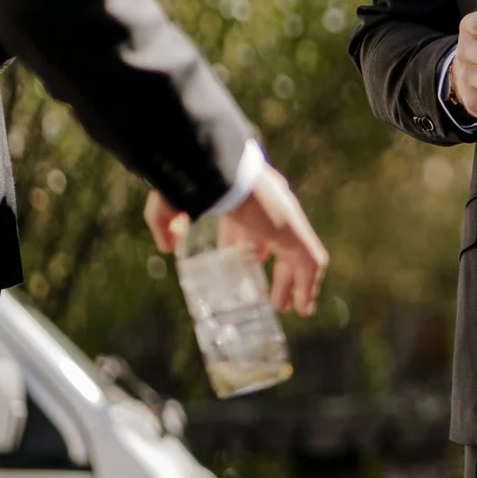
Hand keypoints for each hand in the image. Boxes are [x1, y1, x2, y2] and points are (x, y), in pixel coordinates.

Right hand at [143, 167, 329, 315]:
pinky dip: (308, 285)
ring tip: (288, 307)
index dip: (244, 247)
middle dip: (275, 269)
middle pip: (276, 243)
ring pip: (297, 255)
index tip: (240, 266)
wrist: (215, 170)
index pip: (249, 226)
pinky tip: (302, 307)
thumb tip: (167, 246)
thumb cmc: (191, 182)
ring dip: (294, 282)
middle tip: (268, 295)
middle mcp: (269, 207)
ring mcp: (285, 219)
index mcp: (243, 198)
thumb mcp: (170, 205)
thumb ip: (166, 224)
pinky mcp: (295, 231)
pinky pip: (310, 262)